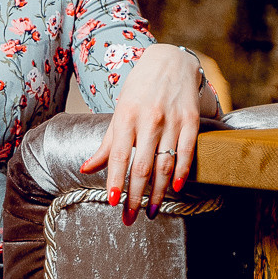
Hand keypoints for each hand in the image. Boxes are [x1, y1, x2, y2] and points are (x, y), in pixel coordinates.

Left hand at [79, 43, 204, 222]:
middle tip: (130, 218)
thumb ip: (106, 143)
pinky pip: (187, 151)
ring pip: (164, 164)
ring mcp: (172, 120)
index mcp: (126, 117)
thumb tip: (86, 168)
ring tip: (152, 211)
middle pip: (141, 166)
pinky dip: (182, 172)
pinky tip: (176, 189)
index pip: (118, 156)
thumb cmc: (140, 89)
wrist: (170, 61)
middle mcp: (149, 120)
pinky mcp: (191, 120)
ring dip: (158, 192)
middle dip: (135, 196)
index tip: (112, 202)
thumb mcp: (119, 112)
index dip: (115, 180)